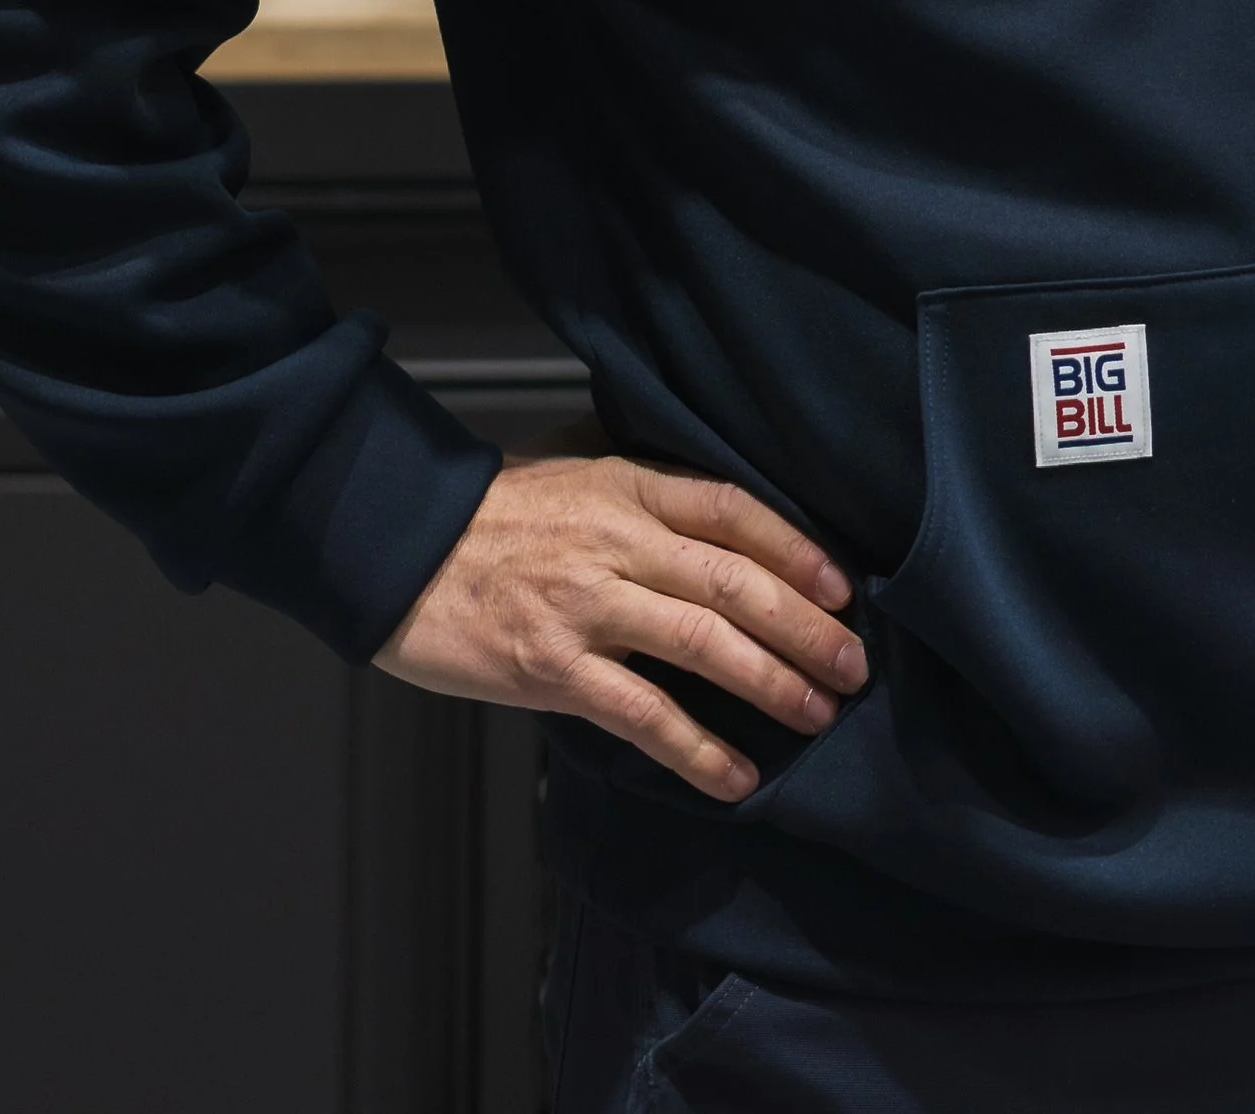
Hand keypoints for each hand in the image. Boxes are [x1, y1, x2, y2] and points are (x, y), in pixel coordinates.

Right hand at [374, 452, 865, 799]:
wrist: (400, 548)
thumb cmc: (494, 517)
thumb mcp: (576, 478)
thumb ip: (644, 498)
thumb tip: (724, 533)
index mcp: (626, 486)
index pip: (732, 508)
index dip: (796, 548)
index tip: (842, 587)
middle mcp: (616, 541)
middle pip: (734, 582)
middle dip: (806, 628)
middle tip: (854, 667)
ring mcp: (585, 606)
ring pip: (702, 644)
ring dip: (771, 683)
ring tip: (818, 714)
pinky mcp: (553, 669)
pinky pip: (642, 713)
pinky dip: (697, 749)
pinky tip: (735, 776)